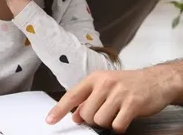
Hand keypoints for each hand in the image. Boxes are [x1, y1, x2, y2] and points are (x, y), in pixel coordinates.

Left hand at [46, 68, 175, 132]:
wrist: (155, 80)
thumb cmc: (127, 84)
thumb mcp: (105, 87)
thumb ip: (88, 99)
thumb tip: (73, 116)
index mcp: (95, 78)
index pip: (72, 95)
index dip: (59, 109)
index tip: (50, 120)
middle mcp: (105, 84)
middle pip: (86, 113)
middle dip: (92, 119)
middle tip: (104, 113)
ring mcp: (119, 94)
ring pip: (100, 120)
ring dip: (107, 123)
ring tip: (115, 113)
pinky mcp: (132, 104)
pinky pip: (117, 125)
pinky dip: (119, 126)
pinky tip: (124, 117)